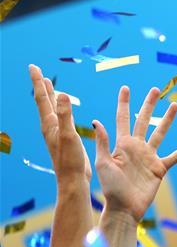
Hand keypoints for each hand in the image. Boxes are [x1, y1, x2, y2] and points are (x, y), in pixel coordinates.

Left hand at [30, 65, 90, 180]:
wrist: (72, 180)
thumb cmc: (70, 160)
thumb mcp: (69, 135)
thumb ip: (65, 115)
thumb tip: (62, 94)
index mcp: (49, 124)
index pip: (42, 98)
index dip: (38, 82)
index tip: (34, 67)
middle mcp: (50, 127)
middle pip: (44, 102)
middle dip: (41, 86)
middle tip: (38, 72)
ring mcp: (57, 133)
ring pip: (51, 109)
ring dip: (50, 96)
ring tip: (49, 86)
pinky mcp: (65, 139)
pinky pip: (61, 118)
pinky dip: (61, 108)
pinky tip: (64, 110)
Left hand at [94, 86, 176, 220]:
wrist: (124, 208)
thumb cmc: (110, 188)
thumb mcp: (103, 164)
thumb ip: (103, 143)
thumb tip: (98, 121)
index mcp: (121, 144)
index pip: (123, 118)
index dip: (124, 103)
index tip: (125, 88)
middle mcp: (136, 147)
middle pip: (144, 120)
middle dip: (149, 104)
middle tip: (155, 89)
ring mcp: (149, 156)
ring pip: (161, 133)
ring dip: (168, 119)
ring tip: (175, 105)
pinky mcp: (160, 168)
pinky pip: (176, 156)